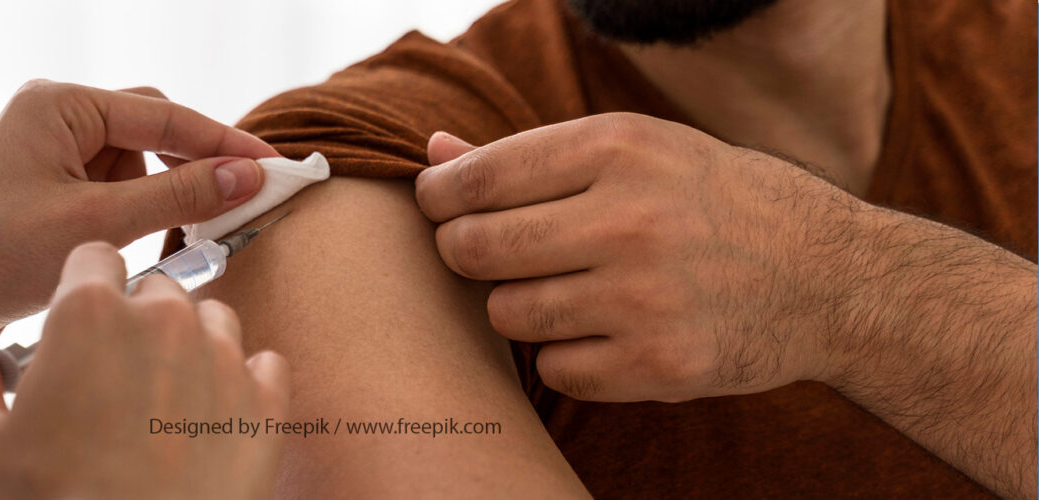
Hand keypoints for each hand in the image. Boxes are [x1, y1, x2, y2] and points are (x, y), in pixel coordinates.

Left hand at [0, 81, 278, 396]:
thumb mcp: (97, 224)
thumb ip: (177, 196)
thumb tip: (247, 176)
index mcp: (59, 105)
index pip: (164, 113)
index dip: (224, 141)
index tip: (273, 165)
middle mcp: (55, 115)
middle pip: (153, 129)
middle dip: (190, 168)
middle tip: (240, 201)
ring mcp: (51, 149)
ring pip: (138, 163)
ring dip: (160, 196)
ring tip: (174, 236)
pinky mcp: (50, 183)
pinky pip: (113, 186)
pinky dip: (136, 211)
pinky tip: (141, 241)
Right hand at [0, 242, 290, 499]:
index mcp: (91, 313)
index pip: (94, 256)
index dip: (85, 286)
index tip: (81, 321)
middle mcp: (164, 318)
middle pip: (156, 289)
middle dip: (138, 321)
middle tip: (119, 374)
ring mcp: (223, 355)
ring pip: (213, 320)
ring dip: (193, 345)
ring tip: (169, 394)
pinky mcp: (265, 399)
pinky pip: (264, 365)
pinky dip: (244, 383)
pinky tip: (216, 412)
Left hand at [415, 113, 876, 402]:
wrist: (833, 280)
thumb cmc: (718, 203)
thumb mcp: (642, 151)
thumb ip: (534, 155)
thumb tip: (435, 154)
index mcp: (621, 148)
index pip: (478, 179)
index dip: (440, 196)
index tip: (440, 205)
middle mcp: (630, 219)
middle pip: (475, 249)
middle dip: (464, 253)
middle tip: (486, 252)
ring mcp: (644, 297)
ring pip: (508, 314)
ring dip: (520, 306)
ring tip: (568, 289)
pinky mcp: (659, 364)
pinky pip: (555, 368)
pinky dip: (568, 355)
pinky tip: (608, 331)